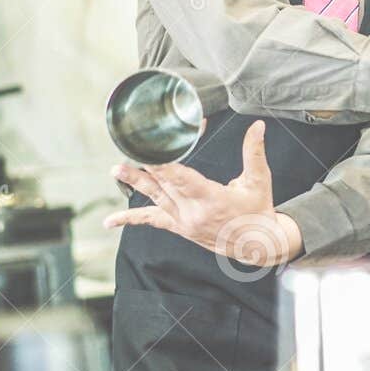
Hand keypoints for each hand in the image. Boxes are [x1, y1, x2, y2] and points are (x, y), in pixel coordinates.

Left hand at [103, 120, 304, 266]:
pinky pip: (152, 221)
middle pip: (164, 185)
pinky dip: (131, 219)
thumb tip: (258, 125)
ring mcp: (184, 222)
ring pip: (155, 198)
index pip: (183, 179)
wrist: (257, 245)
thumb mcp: (259, 181)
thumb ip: (254, 152)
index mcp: (212, 199)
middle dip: (145, 166)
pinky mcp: (180, 228)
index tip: (150, 151)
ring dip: (135, 183)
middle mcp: (193, 213)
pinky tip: (110, 221)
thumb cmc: (258, 211)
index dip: (165, 165)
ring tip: (116, 170)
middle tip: (127, 149)